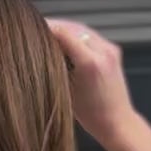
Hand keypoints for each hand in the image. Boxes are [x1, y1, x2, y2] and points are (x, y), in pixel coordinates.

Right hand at [46, 20, 136, 150]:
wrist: (118, 122)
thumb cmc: (91, 115)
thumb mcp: (66, 91)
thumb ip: (56, 68)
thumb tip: (42, 51)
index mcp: (89, 62)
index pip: (63, 33)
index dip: (45, 28)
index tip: (31, 30)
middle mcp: (102, 51)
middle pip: (72, 27)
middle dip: (54, 27)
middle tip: (37, 31)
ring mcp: (110, 48)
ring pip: (82, 29)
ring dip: (65, 30)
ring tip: (49, 35)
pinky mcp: (113, 50)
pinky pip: (90, 36)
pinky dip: (76, 36)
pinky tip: (66, 43)